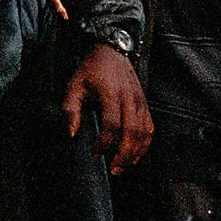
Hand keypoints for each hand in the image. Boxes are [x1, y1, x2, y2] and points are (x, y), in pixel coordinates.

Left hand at [61, 43, 151, 174]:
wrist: (111, 50)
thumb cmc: (91, 69)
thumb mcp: (74, 85)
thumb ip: (70, 109)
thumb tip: (71, 134)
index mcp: (110, 93)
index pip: (111, 125)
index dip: (104, 143)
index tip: (94, 154)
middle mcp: (129, 98)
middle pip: (131, 132)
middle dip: (123, 155)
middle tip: (113, 170)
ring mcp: (140, 101)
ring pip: (144, 133)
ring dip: (135, 153)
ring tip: (122, 167)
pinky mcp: (145, 104)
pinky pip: (150, 128)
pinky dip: (145, 144)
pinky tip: (135, 155)